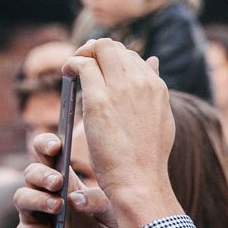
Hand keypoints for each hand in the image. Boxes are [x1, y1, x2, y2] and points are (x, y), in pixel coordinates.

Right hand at [12, 141, 126, 227]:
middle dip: (41, 175)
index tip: (56, 147)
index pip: (45, 154)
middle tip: (57, 182)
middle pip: (30, 173)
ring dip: (38, 200)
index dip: (45, 145)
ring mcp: (34, 218)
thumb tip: (75, 198)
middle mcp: (44, 195)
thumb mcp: (111, 216)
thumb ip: (97, 201)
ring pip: (20, 198)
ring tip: (59, 207)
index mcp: (64, 181)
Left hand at [66, 41, 180, 227]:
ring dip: (82, 53)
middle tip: (81, 64)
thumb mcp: (160, 116)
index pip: (131, 56)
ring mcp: (120, 89)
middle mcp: (141, 81)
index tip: (99, 70)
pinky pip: (82, 65)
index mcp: (156, 86)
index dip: (112, 59)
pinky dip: (71, 63)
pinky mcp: (99, 99)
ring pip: (99, 48)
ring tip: (71, 68)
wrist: (139, 180)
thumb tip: (153, 60)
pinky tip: (66, 74)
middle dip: (95, 50)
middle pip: (114, 47)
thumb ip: (154, 87)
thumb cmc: (147, 156)